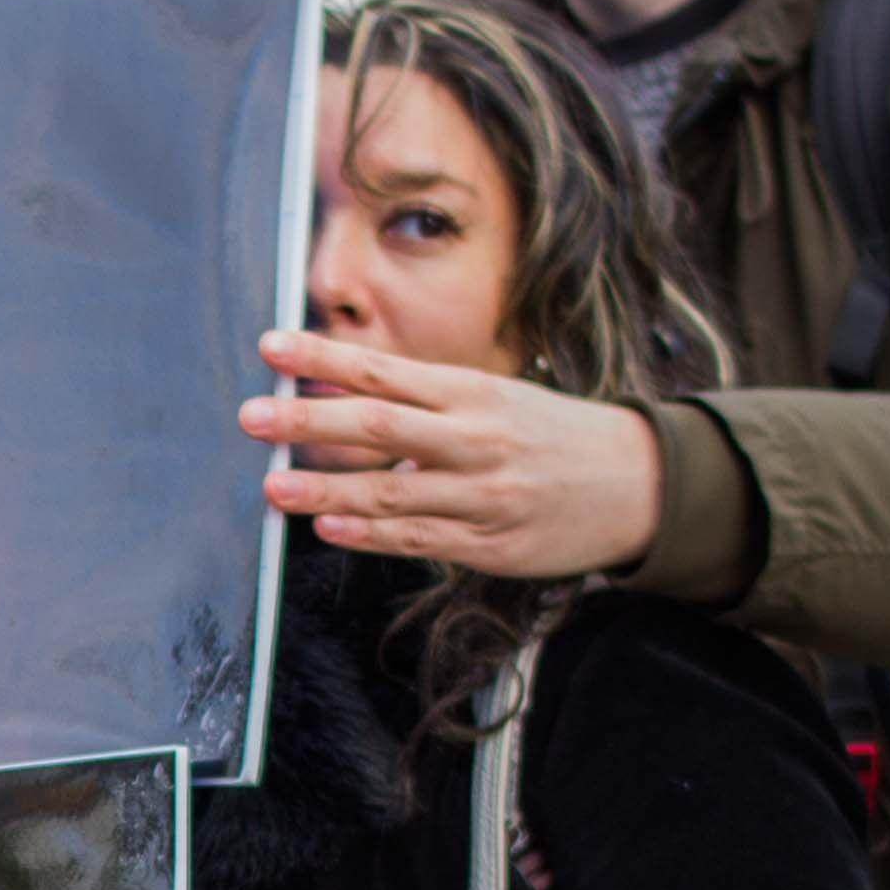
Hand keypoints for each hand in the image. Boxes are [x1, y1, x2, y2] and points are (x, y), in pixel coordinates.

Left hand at [243, 330, 660, 577]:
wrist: (638, 483)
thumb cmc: (550, 436)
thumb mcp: (496, 400)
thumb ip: (425, 403)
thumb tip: (343, 396)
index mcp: (473, 393)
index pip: (384, 371)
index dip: (325, 357)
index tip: (271, 346)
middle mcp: (474, 438)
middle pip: (378, 427)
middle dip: (309, 421)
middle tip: (251, 417)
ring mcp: (481, 494)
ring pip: (391, 491)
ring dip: (326, 491)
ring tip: (272, 488)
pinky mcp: (489, 543)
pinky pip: (419, 539)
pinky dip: (370, 535)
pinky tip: (328, 529)